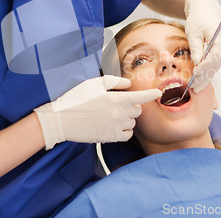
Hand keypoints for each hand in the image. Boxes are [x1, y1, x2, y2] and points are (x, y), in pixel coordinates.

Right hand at [34, 76, 161, 149]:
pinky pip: (126, 135)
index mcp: (116, 98)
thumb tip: (128, 84)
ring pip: (132, 123)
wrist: (61, 120)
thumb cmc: (76, 99)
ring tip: (112, 115)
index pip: (141, 97)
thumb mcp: (94, 84)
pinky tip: (113, 126)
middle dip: (131, 107)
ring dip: (127, 119)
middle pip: (137, 111)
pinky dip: (124, 131)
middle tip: (117, 104)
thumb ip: (114, 82)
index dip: (152, 95)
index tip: (159, 94)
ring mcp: (115, 127)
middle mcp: (118, 113)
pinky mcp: (110, 138)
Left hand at [184, 0, 220, 92]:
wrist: (206, 9)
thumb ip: (196, 48)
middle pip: (217, 63)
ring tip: (196, 88)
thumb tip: (197, 64)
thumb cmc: (197, 19)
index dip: (205, 67)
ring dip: (207, 76)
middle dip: (205, 76)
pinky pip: (217, 62)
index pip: (215, 56)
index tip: (194, 73)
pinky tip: (201, 80)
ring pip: (217, 65)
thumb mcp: (193, 33)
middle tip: (194, 88)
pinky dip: (209, 70)